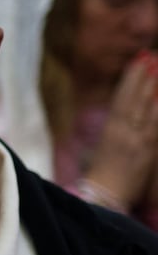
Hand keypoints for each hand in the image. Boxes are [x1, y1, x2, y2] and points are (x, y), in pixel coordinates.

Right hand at [83, 52, 157, 208]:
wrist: (104, 199)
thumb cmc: (102, 177)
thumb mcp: (107, 148)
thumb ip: (120, 128)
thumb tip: (130, 109)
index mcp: (111, 131)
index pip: (122, 98)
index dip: (131, 78)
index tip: (139, 59)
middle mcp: (124, 132)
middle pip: (136, 98)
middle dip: (144, 75)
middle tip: (151, 55)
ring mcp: (138, 141)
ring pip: (148, 107)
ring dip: (154, 86)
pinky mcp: (149, 152)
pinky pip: (156, 125)